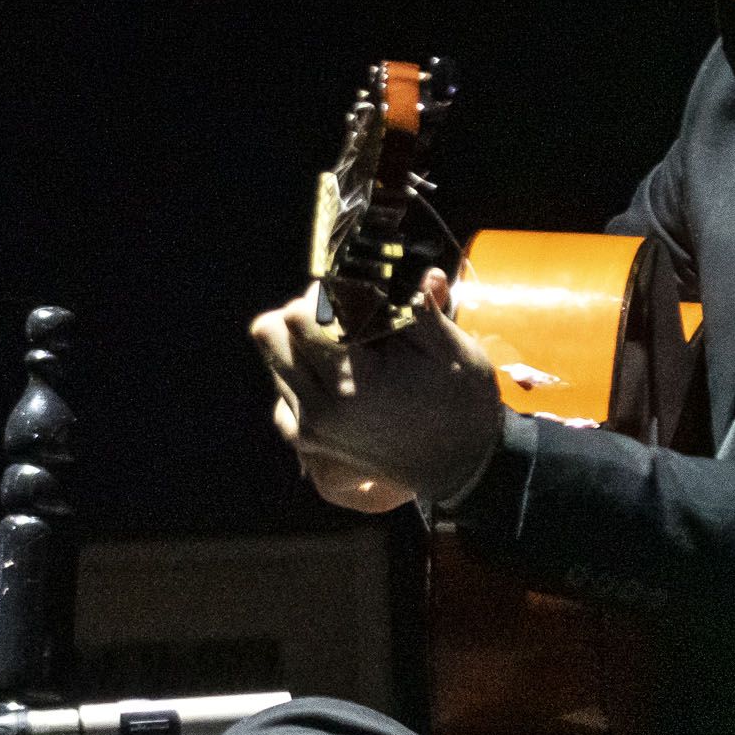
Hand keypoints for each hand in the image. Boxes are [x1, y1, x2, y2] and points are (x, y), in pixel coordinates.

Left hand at [250, 270, 503, 515]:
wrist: (462, 469)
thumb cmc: (464, 406)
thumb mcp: (450, 348)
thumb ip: (412, 303)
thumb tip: (396, 264)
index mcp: (353, 384)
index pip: (300, 316)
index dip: (325, 293)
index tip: (355, 293)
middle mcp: (319, 409)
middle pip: (271, 332)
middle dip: (304, 311)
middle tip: (344, 314)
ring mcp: (309, 428)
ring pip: (273, 358)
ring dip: (301, 341)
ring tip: (346, 344)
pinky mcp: (307, 441)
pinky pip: (282, 391)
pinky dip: (303, 373)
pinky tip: (341, 375)